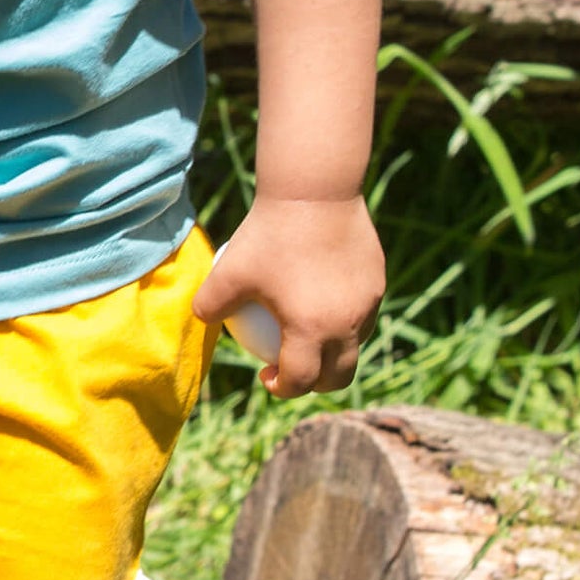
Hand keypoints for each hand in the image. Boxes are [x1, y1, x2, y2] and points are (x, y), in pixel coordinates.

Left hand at [193, 194, 382, 397]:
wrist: (314, 190)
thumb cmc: (267, 234)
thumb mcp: (228, 271)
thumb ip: (210, 304)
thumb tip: (203, 321)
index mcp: (312, 331)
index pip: (300, 380)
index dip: (282, 388)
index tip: (267, 376)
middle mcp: (348, 325)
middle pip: (338, 376)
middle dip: (315, 384)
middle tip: (292, 369)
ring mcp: (368, 304)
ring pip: (355, 344)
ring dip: (333, 352)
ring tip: (307, 335)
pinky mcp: (377, 280)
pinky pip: (363, 312)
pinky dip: (345, 318)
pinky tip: (321, 296)